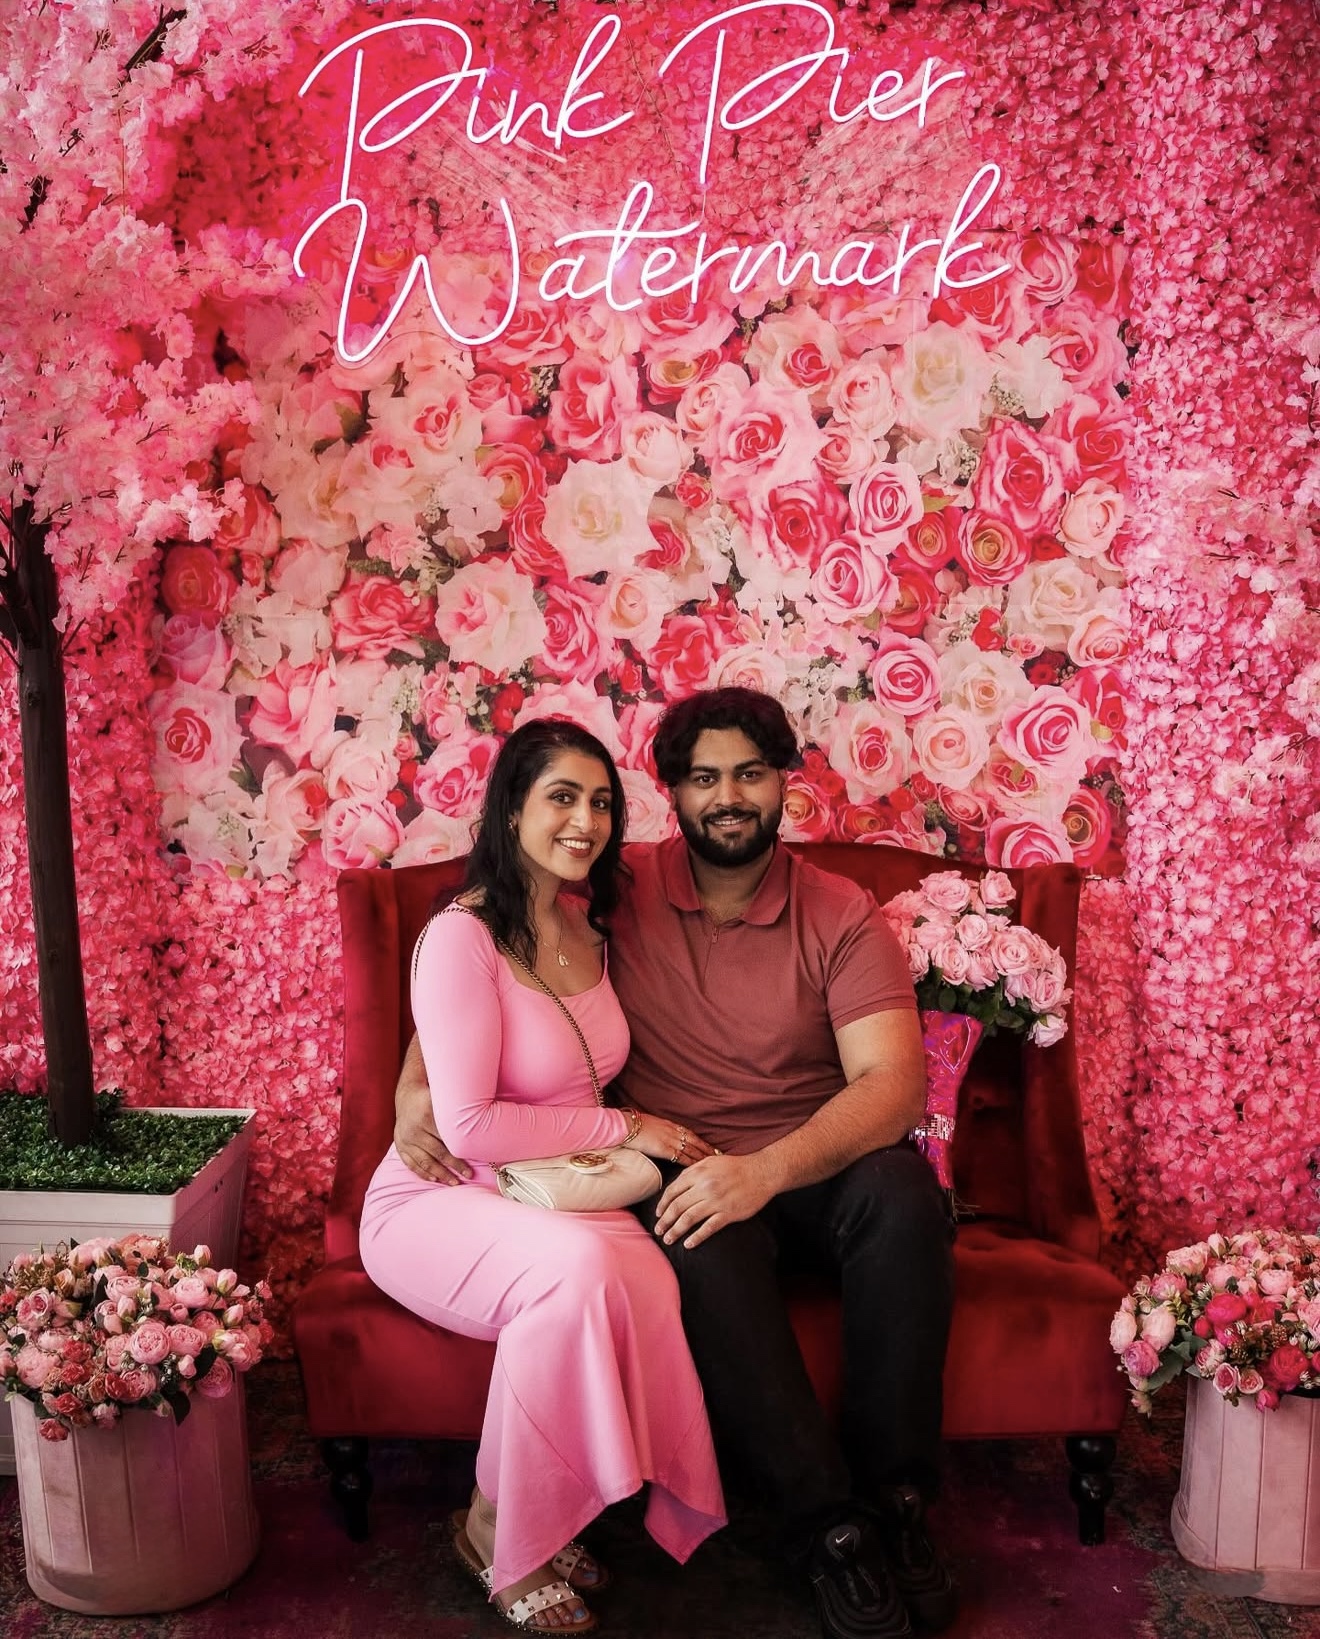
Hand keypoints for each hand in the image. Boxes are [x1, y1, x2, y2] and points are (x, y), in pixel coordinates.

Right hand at [394, 1045, 472, 1184]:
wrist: (406, 1095)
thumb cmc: (432, 1096)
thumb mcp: (444, 1097)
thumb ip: (459, 1106)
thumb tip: (483, 1114)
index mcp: (427, 1114)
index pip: (447, 1137)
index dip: (460, 1149)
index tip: (473, 1159)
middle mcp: (415, 1129)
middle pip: (438, 1152)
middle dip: (454, 1165)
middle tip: (468, 1175)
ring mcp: (406, 1139)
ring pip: (425, 1161)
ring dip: (440, 1173)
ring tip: (454, 1182)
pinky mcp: (400, 1145)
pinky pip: (411, 1163)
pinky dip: (422, 1172)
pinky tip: (434, 1179)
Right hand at [629, 1113, 716, 1167]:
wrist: (625, 1126)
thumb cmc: (634, 1126)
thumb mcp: (652, 1124)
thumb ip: (661, 1131)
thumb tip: (665, 1139)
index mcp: (671, 1125)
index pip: (692, 1135)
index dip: (703, 1143)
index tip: (712, 1149)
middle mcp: (674, 1132)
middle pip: (696, 1142)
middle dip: (708, 1150)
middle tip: (720, 1158)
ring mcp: (670, 1140)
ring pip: (692, 1150)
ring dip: (703, 1158)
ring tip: (714, 1165)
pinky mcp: (664, 1149)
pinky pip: (682, 1156)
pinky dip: (692, 1162)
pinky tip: (699, 1168)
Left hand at [653, 1153, 775, 1248]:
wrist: (762, 1172)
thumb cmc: (735, 1166)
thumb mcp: (710, 1162)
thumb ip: (691, 1172)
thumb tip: (674, 1187)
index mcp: (698, 1173)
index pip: (672, 1191)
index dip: (662, 1205)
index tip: (658, 1214)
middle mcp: (705, 1187)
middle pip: (677, 1207)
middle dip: (665, 1221)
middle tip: (658, 1231)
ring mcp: (717, 1201)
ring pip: (689, 1219)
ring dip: (676, 1231)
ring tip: (668, 1240)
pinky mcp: (729, 1214)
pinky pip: (708, 1228)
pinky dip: (696, 1238)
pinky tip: (688, 1244)